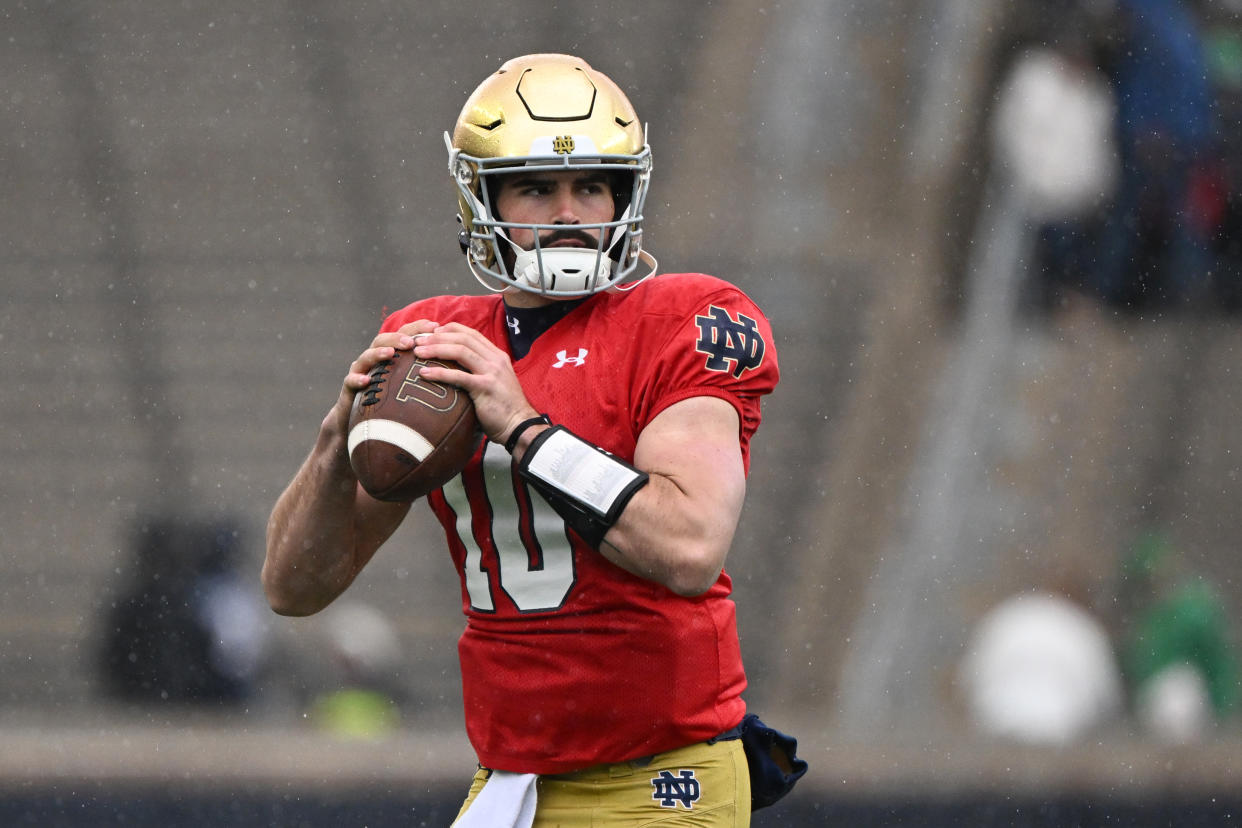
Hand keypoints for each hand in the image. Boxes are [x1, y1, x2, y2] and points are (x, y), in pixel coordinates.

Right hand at [324, 320, 438, 435]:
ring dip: (378, 353)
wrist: (362, 426)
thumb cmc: (392, 405)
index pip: (404, 335)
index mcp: (391, 356)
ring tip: (390, 354)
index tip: (436, 326)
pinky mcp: (349, 388)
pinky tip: (365, 381)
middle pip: (383, 340)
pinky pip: (350, 381)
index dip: (418, 328)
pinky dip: (357, 379)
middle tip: (411, 342)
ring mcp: (360, 371)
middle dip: (397, 338)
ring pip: (366, 356)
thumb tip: (462, 373)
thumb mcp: (411, 388)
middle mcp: (374, 360)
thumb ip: (430, 377)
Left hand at [410, 322, 538, 443]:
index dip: (450, 330)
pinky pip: (459, 376)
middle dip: (438, 338)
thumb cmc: (504, 408)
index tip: (432, 332)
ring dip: (436, 349)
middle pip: (463, 339)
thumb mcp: (494, 382)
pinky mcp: (486, 387)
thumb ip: (479, 371)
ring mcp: (492, 372)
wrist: (519, 426)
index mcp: (497, 356)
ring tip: (418, 353)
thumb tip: (456, 368)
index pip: (471, 334)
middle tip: (418, 341)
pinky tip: (424, 374)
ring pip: (460, 351)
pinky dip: (439, 373)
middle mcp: (496, 360)